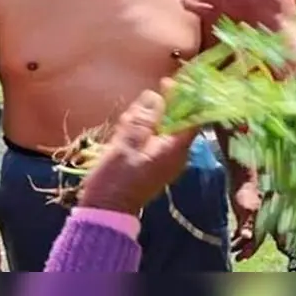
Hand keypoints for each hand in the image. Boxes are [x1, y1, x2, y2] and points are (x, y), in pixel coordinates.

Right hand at [79, 85, 198, 214]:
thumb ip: (142, 119)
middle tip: (134, 111)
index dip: (182, 97)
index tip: (166, 83)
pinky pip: (153, 141)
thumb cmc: (116, 178)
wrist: (105, 211)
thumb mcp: (126, 144)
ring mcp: (165, 162)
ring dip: (145, 121)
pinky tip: (123, 133)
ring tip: (125, 123)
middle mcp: (176, 155)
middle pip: (174, 121)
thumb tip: (154, 96)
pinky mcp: (153, 166)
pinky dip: (141, 133)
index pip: (190, 117)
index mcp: (175, 149)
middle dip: (156, 110)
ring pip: (161, 130)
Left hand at [230, 181, 262, 261]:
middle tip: (235, 257)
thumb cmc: (245, 192)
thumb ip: (247, 224)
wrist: (242, 176)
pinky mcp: (245, 212)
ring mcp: (251, 217)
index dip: (249, 251)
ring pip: (247, 235)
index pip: (257, 241)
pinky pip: (243, 228)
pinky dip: (238, 235)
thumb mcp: (245, 208)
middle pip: (253, 240)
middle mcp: (258, 220)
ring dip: (240, 243)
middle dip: (245, 249)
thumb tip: (247, 238)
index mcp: (261, 221)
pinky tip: (231, 238)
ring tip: (230, 249)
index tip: (240, 258)